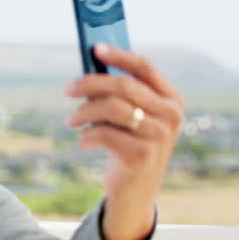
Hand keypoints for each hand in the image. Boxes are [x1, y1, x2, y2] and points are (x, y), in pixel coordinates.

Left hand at [66, 44, 182, 239]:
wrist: (134, 190)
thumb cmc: (127, 145)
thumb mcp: (129, 118)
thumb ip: (118, 95)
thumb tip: (89, 66)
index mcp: (171, 99)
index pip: (145, 68)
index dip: (119, 55)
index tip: (95, 49)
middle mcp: (170, 115)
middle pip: (123, 86)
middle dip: (89, 84)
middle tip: (67, 89)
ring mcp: (159, 136)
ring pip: (110, 109)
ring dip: (83, 113)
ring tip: (71, 121)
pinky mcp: (141, 155)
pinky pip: (103, 134)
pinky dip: (86, 136)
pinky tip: (84, 142)